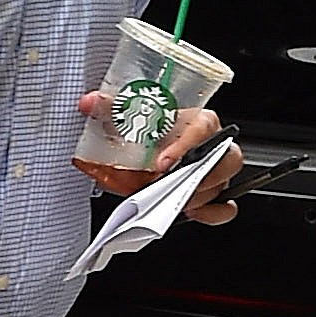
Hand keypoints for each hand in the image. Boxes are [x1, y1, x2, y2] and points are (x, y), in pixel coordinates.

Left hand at [74, 98, 240, 221]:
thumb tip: (89, 103)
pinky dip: (209, 214)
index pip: (204, 128)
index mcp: (198, 121)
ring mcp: (217, 170)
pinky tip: (189, 212)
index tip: (161, 164)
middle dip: (197, 177)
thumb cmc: (148, 131)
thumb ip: (111, 108)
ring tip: (166, 200)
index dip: (185, 146)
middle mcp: (213, 145)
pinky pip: (224, 207)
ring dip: (195, 196)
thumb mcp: (129, 118)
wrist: (149, 148)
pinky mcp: (214, 192)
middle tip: (166, 186)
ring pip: (222, 184)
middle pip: (227, 158)